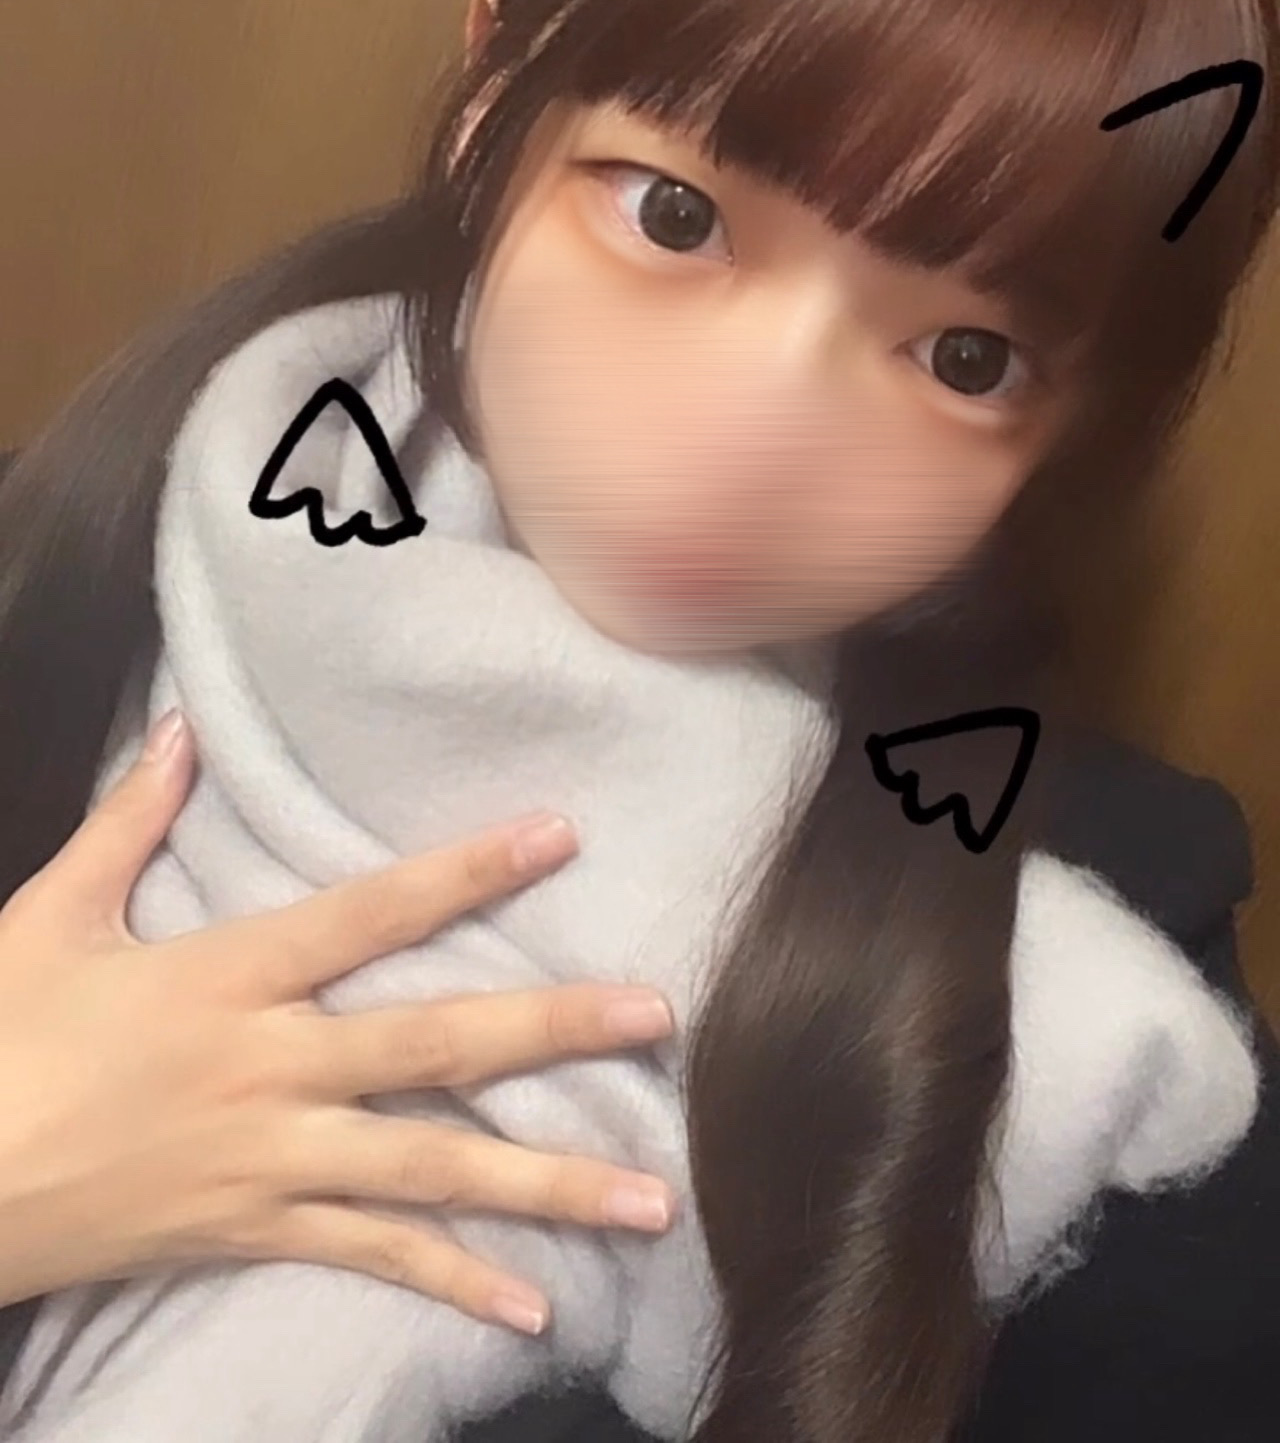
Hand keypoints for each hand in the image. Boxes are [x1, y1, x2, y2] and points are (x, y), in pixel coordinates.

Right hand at [0, 711, 677, 1335]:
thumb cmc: (0, 1042)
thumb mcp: (51, 918)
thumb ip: (128, 821)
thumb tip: (176, 727)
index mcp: (227, 976)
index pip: (370, 914)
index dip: (466, 872)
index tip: (556, 837)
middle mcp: (269, 1068)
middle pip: (434, 1046)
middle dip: (553, 1029)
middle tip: (657, 1016)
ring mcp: (271, 1160)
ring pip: (430, 1171)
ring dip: (544, 1183)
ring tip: (648, 1198)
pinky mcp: (256, 1232)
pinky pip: (372, 1261)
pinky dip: (454, 1283)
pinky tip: (533, 1308)